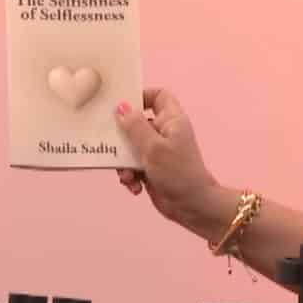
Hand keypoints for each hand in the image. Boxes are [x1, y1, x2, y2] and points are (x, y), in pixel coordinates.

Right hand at [113, 88, 222, 231]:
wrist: (191, 207)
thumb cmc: (177, 173)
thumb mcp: (153, 147)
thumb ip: (135, 126)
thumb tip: (121, 107)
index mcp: (171, 120)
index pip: (158, 96)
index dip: (141, 96)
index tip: (122, 105)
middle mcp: (165, 132)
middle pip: (136, 123)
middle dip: (123, 137)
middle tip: (112, 144)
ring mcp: (157, 151)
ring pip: (130, 147)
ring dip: (124, 162)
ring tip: (127, 175)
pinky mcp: (151, 168)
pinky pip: (132, 165)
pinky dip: (130, 175)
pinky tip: (134, 186)